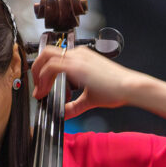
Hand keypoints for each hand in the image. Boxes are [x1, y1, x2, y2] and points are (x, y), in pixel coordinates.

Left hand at [30, 45, 148, 119]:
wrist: (129, 87)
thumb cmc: (116, 90)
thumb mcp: (90, 98)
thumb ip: (75, 105)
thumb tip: (64, 113)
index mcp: (81, 57)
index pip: (55, 57)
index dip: (44, 71)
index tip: (42, 88)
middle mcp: (77, 54)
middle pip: (46, 53)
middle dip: (36, 70)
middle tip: (36, 89)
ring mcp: (77, 58)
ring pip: (45, 58)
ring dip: (38, 76)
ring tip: (40, 93)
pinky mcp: (76, 66)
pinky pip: (51, 67)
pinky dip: (44, 80)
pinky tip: (45, 92)